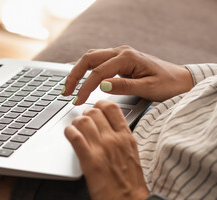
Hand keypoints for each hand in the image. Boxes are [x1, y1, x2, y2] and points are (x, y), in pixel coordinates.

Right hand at [63, 45, 193, 104]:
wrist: (180, 80)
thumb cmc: (167, 84)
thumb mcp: (147, 88)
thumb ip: (123, 86)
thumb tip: (101, 85)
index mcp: (127, 57)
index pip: (98, 72)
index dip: (85, 87)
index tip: (78, 101)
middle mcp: (121, 52)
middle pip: (89, 59)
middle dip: (74, 75)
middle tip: (65, 92)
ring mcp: (120, 54)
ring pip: (91, 58)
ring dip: (77, 71)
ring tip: (69, 87)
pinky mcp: (119, 60)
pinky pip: (97, 61)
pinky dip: (85, 70)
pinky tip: (80, 79)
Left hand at [65, 100, 149, 199]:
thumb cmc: (131, 187)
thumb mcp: (131, 156)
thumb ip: (120, 141)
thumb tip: (106, 132)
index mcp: (127, 137)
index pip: (112, 107)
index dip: (99, 105)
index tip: (94, 109)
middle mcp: (114, 139)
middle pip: (94, 111)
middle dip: (85, 114)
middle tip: (81, 123)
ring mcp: (102, 149)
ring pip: (83, 120)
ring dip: (75, 123)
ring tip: (74, 130)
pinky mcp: (90, 161)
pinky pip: (75, 136)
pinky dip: (69, 132)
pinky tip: (69, 136)